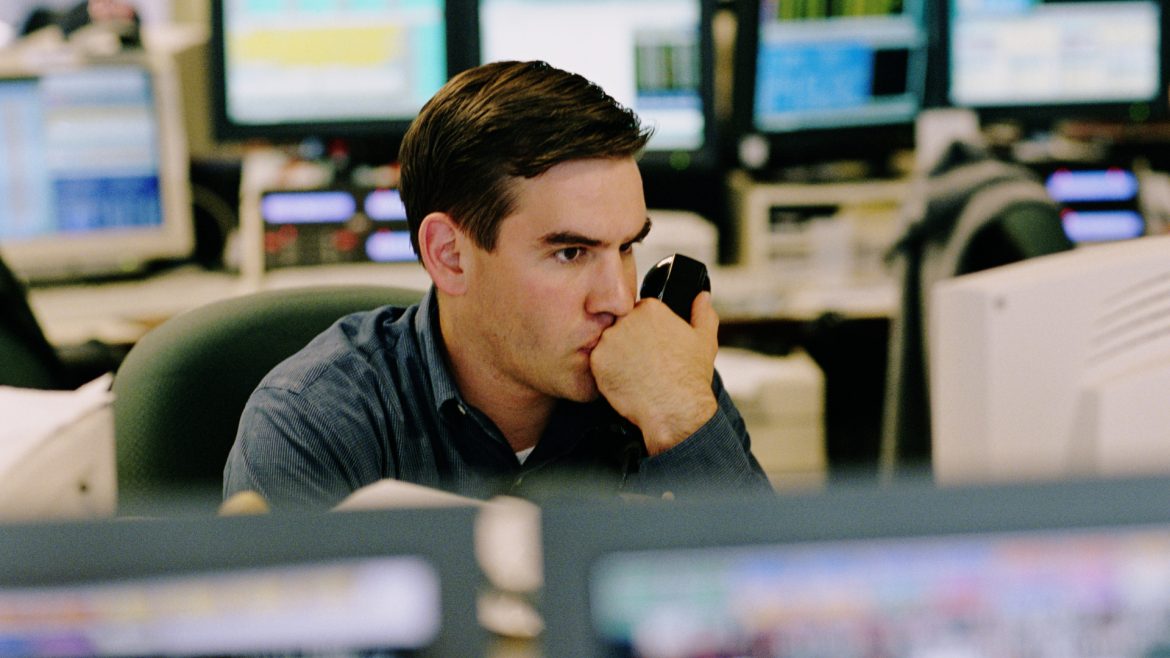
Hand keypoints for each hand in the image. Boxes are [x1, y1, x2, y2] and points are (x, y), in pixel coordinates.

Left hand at [590, 291, 718, 455]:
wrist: (675, 409)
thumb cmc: (690, 377)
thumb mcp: (704, 339)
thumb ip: (702, 312)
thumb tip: (702, 297)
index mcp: (650, 308)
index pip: (639, 312)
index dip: (646, 332)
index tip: (653, 347)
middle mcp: (626, 319)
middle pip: (621, 326)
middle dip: (629, 341)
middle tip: (644, 362)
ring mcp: (609, 339)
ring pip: (608, 344)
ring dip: (617, 357)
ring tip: (636, 374)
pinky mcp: (597, 361)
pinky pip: (599, 364)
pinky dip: (609, 373)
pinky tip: (626, 381)